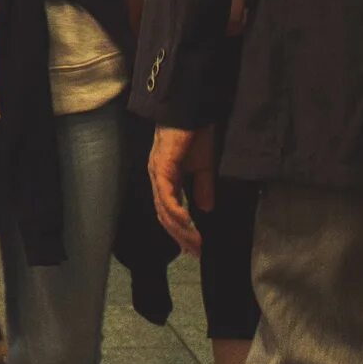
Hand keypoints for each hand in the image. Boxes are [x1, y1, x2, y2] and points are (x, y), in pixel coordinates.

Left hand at [148, 128, 215, 253]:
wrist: (192, 112)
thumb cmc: (196, 135)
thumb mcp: (203, 167)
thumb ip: (202, 187)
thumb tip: (205, 209)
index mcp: (165, 179)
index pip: (169, 212)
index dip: (180, 231)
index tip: (194, 248)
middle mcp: (157, 178)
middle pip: (164, 215)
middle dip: (180, 236)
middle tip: (195, 252)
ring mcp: (157, 173)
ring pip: (164, 209)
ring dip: (180, 228)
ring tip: (195, 243)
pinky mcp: (161, 166)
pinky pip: (166, 195)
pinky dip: (176, 211)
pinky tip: (187, 223)